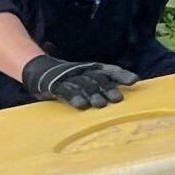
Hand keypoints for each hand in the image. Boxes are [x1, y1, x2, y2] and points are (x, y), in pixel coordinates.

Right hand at [21, 54, 137, 108]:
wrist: (39, 70)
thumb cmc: (71, 78)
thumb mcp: (89, 78)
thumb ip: (106, 83)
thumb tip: (132, 86)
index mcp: (92, 68)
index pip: (110, 70)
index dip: (121, 75)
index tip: (134, 81)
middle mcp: (83, 71)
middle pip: (97, 79)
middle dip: (108, 88)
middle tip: (117, 99)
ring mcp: (69, 78)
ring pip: (83, 85)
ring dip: (92, 95)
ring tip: (100, 105)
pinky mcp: (56, 86)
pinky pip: (66, 91)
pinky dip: (74, 97)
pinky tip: (81, 105)